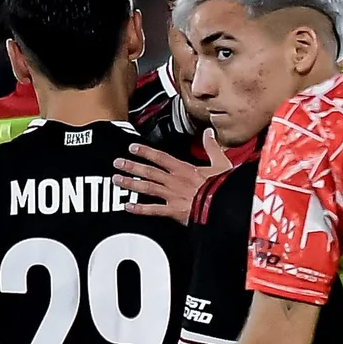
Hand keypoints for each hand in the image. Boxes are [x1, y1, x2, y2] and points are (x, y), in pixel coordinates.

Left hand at [113, 129, 231, 224]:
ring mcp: (172, 196)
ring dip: (130, 183)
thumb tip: (209, 132)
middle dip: (132, 166)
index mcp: (185, 169)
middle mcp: (174, 181)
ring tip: (117, 179)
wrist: (225, 205)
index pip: (161, 157)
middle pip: (149, 171)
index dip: (146, 152)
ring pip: (147, 188)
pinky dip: (139, 209)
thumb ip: (212, 147)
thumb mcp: (221, 163)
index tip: (132, 148)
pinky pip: (153, 210)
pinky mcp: (173, 211)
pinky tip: (127, 207)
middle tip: (117, 163)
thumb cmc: (224, 186)